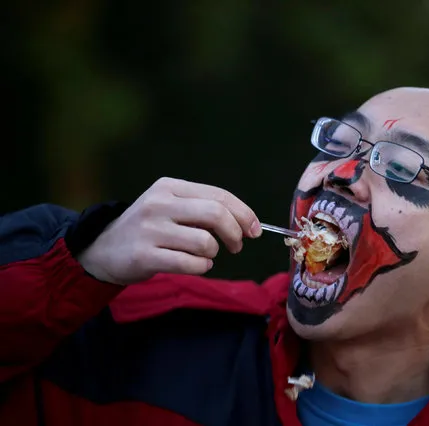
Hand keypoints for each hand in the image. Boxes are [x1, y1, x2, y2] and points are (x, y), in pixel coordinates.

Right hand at [77, 177, 261, 284]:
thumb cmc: (149, 229)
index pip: (219, 195)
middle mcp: (159, 204)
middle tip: (236, 246)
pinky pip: (190, 263)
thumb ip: (203, 208)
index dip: (244, 213)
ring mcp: (150, 229)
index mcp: (170, 187)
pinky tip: (196, 265)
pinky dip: (201, 268)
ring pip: (205, 242)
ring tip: (205, 256)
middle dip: (235, 233)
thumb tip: (247, 223)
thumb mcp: (170, 207)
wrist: (103, 250)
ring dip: (213, 253)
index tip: (255, 230)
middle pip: (216, 214)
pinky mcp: (144, 255)